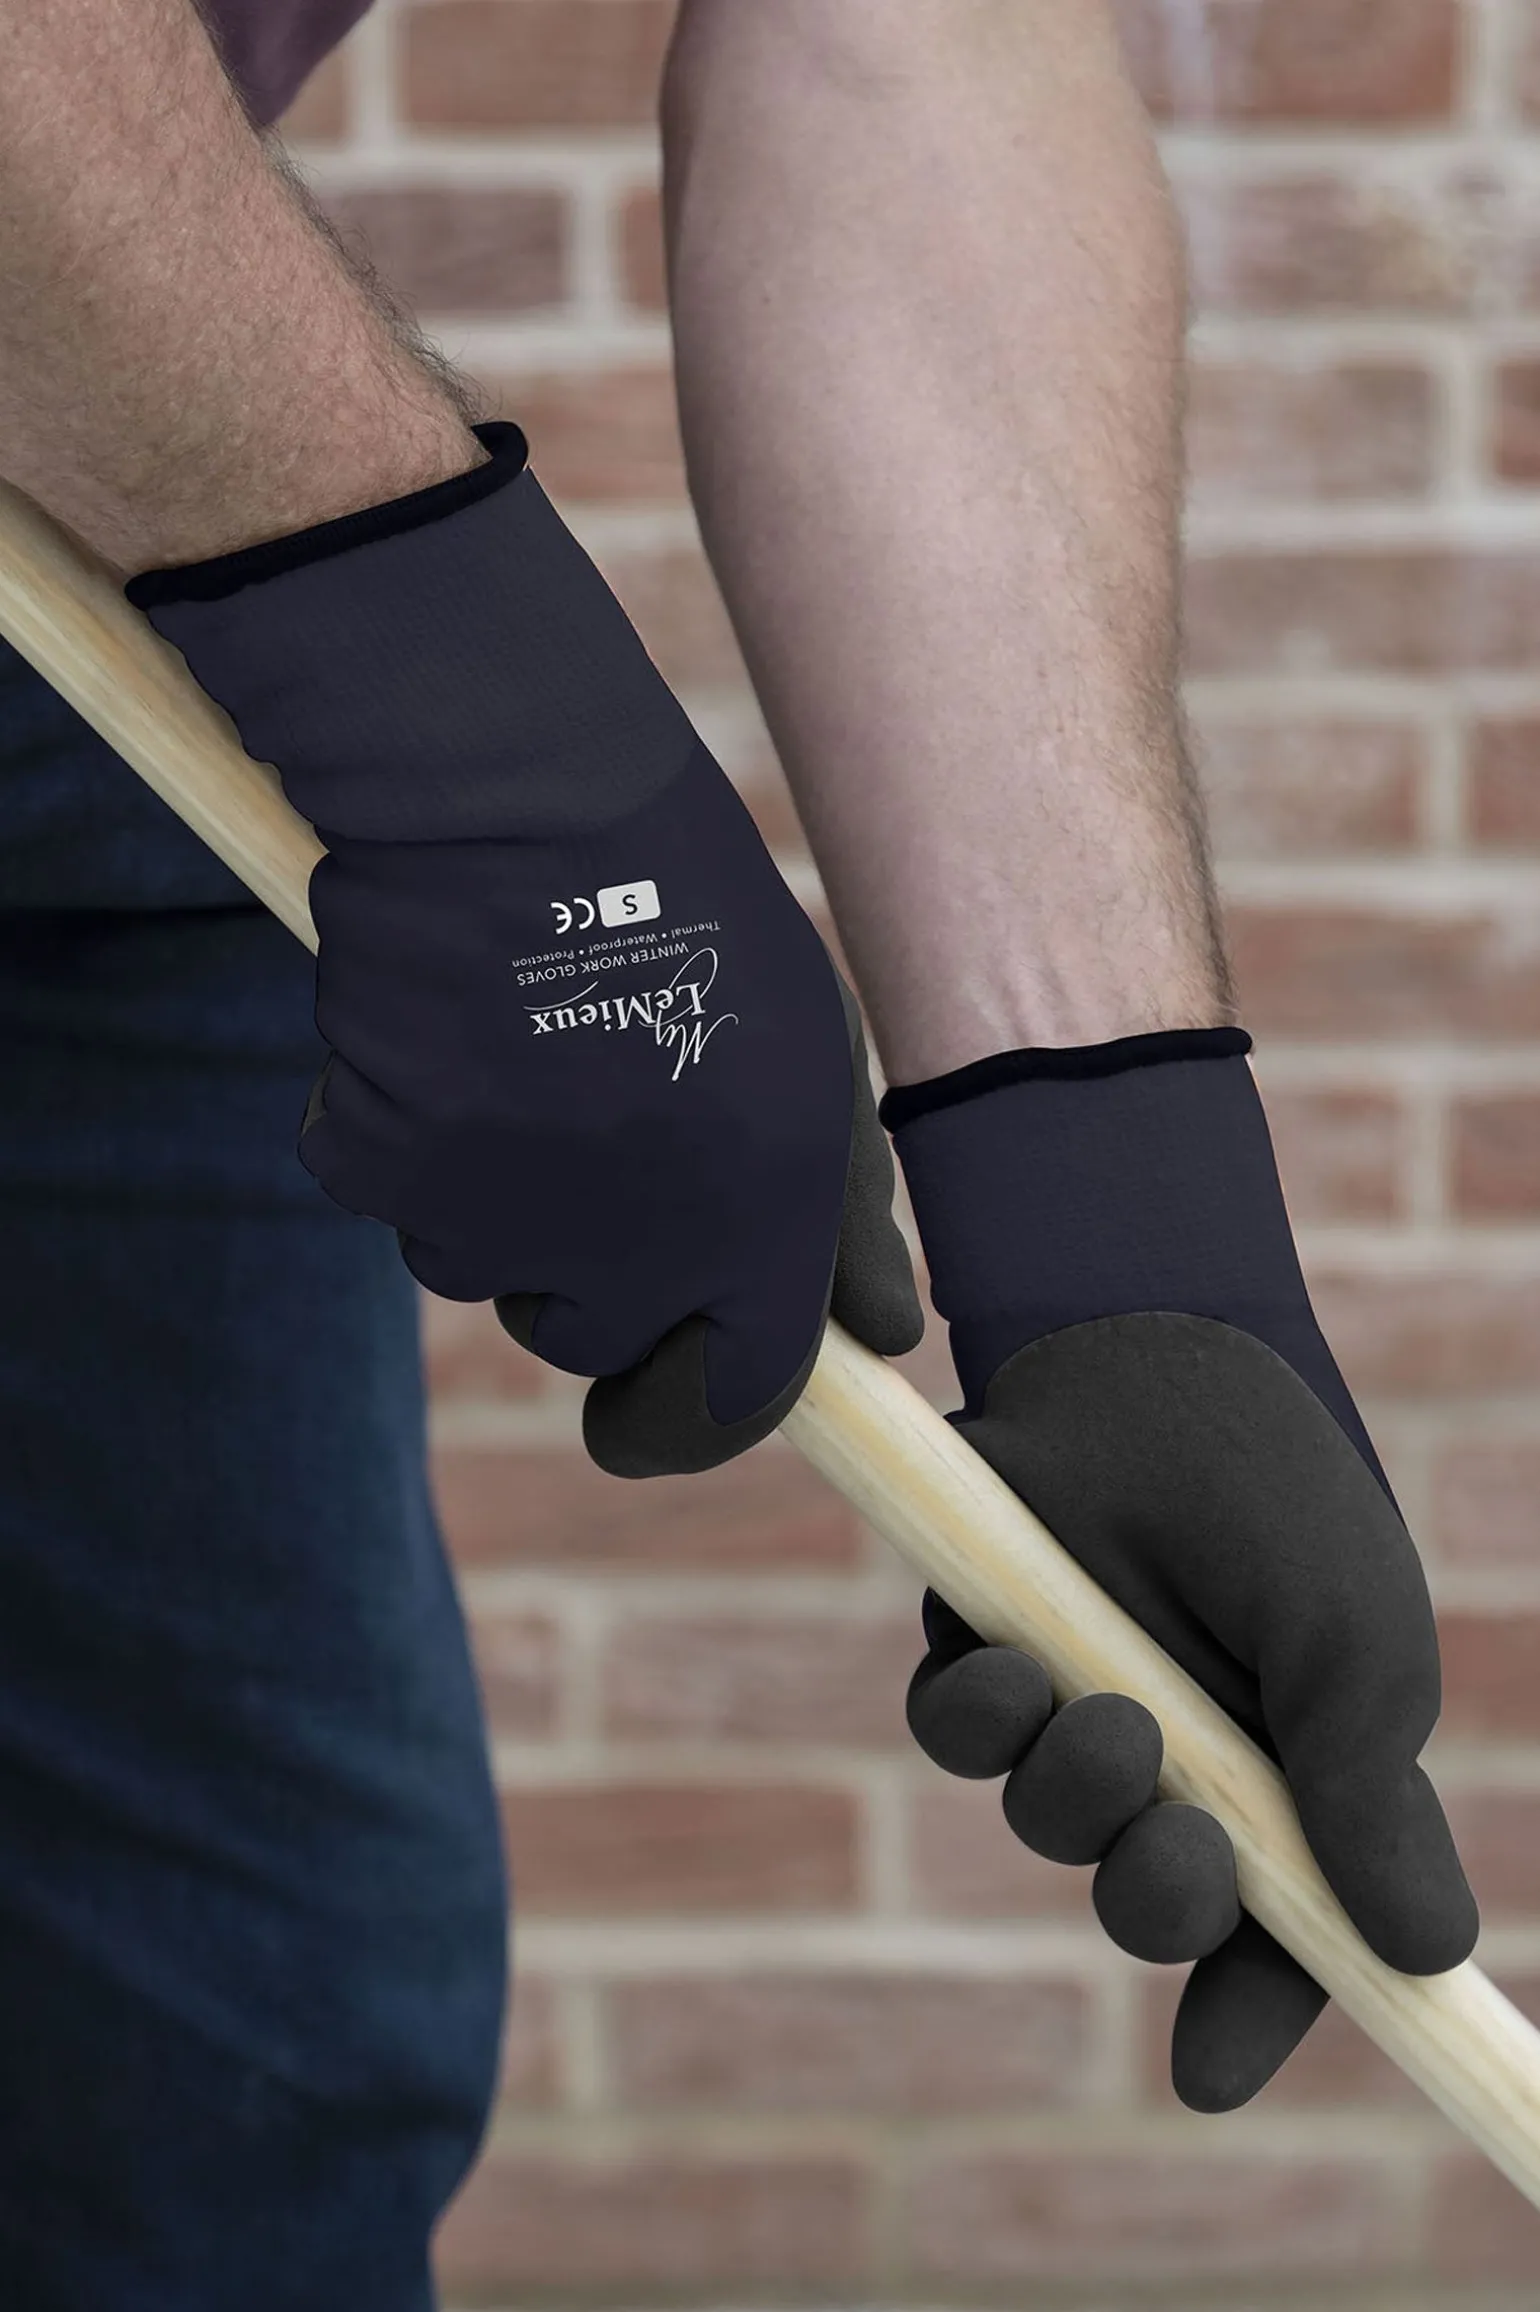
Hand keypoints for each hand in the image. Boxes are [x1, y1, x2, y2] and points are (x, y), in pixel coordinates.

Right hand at [126, 422, 920, 1472]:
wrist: (520, 794)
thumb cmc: (688, 914)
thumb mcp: (811, 1054)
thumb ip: (844, 1214)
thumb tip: (884, 1342)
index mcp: (763, 1222)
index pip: (734, 1402)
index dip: (692, 1408)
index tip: (654, 1400)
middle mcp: (639, 1245)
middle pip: (591, 1337)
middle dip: (587, 1269)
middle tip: (590, 1128)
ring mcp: (503, 1215)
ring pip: (483, 1267)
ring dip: (496, 1197)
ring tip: (526, 1054)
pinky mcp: (386, 1169)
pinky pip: (392, 1195)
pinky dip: (404, 1136)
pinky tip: (445, 1034)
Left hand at [886, 1031, 1476, 2109]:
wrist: (1160, 1355)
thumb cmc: (1278, 1498)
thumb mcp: (1354, 1646)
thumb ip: (1370, 1794)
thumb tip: (1425, 1955)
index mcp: (1290, 1771)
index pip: (1277, 1934)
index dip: (1245, 2015)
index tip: (1204, 2079)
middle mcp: (1178, 1751)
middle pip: (1149, 1900)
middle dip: (1154, 1900)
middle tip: (1176, 1843)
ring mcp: (1077, 1696)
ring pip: (1041, 1820)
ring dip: (1066, 1795)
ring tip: (1100, 1711)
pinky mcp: (987, 1637)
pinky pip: (953, 1731)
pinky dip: (977, 1716)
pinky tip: (1011, 1658)